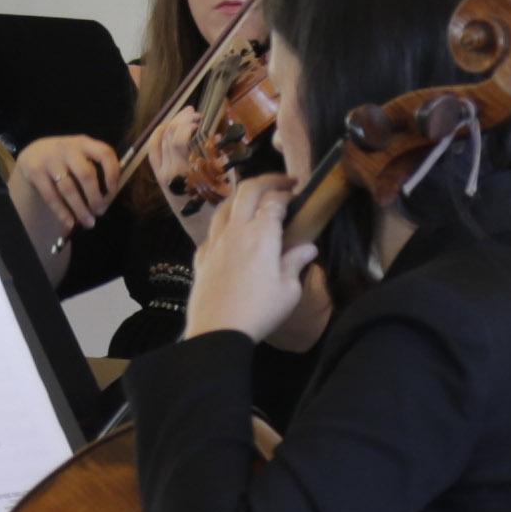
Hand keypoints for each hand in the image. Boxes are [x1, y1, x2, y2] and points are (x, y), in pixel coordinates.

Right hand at [7, 133, 124, 252]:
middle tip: (100, 212)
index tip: (113, 192)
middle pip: (86, 174)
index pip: (105, 153)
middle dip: (95, 197)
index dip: (112, 173)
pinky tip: (70, 223)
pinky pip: (51, 196)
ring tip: (89, 222)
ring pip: (68, 188)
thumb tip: (109, 197)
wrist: (34, 153)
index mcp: (84, 143)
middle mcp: (68, 149)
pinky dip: (62, 212)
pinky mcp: (36, 172)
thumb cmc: (66, 158)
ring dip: (80, 209)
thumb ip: (95, 166)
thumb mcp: (81, 154)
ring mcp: (50, 160)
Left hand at [137, 106, 219, 208]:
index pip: (179, 140)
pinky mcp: (160, 180)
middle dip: (180, 119)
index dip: (187, 124)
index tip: (201, 118)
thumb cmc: (221, 208)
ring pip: (159, 142)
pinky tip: (166, 128)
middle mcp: (171, 173)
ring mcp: (163, 176)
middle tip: (194, 113)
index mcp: (188, 174)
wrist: (205, 232)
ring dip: (170, 125)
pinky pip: (153, 154)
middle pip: (169, 137)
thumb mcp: (228, 184)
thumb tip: (217, 138)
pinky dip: (157, 138)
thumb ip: (222, 160)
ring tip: (183, 116)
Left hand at [188, 173, 314, 343]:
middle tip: (282, 182)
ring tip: (253, 200)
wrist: (217, 331)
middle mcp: (236, 230)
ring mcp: (215, 242)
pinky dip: (224, 223)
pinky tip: (229, 233)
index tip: (297, 194)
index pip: (274, 201)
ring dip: (241, 197)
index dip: (286, 193)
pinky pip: (212, 231)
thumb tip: (309, 247)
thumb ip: (296, 263)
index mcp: (261, 234)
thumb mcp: (288, 290)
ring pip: (225, 205)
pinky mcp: (201, 257)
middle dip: (267, 180)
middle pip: (247, 191)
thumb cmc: (259, 311)